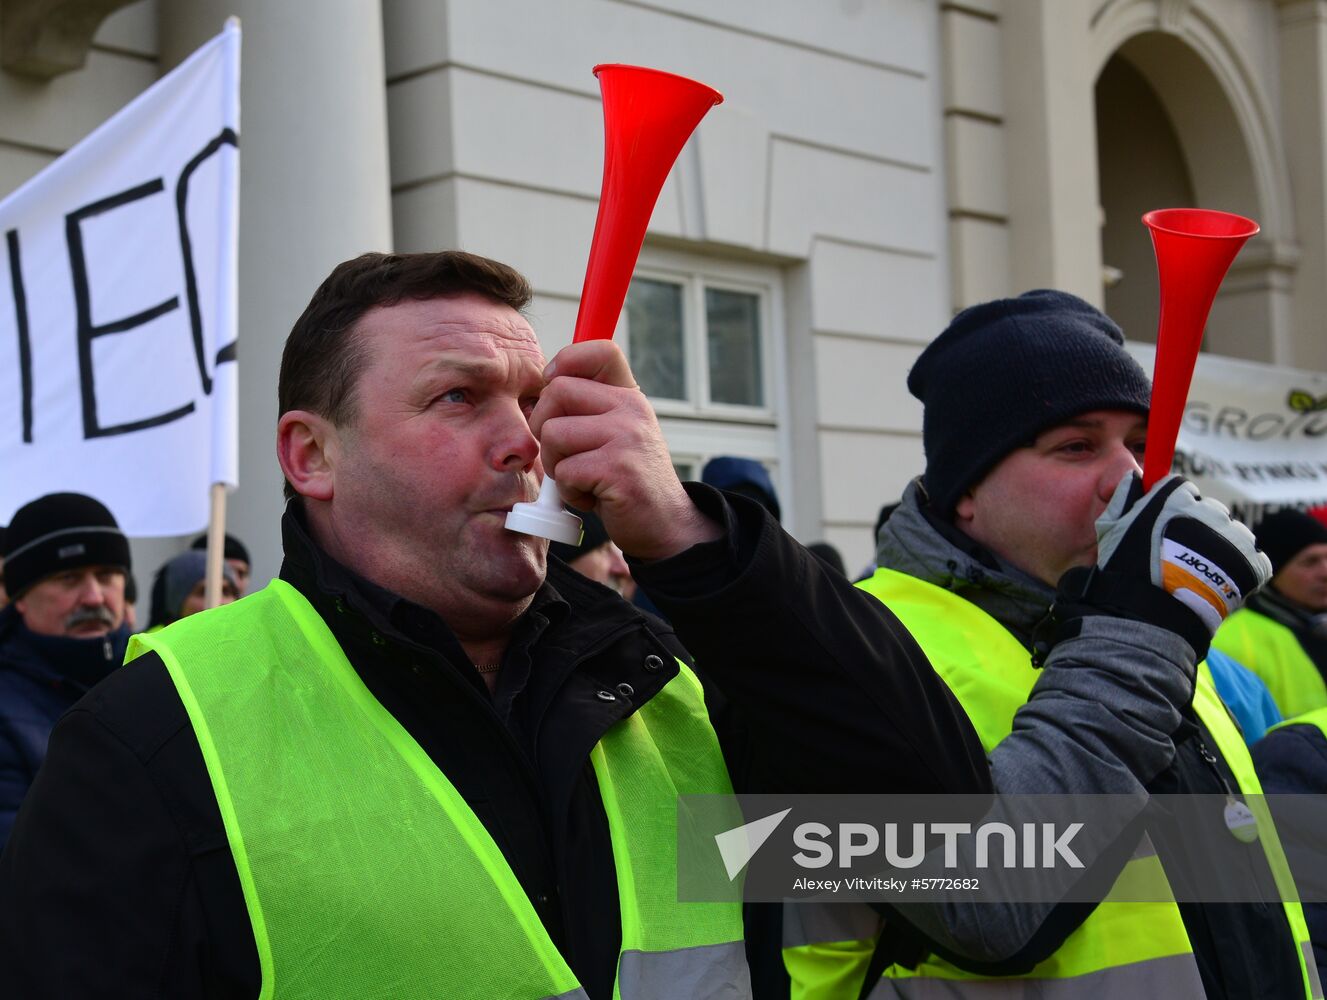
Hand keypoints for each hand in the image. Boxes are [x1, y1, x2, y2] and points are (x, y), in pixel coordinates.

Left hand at [531, 340, 720, 559]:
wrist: (665, 525)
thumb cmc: (628, 480)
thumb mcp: (616, 433)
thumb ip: (588, 409)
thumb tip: (540, 393)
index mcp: (629, 397)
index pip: (600, 350)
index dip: (566, 362)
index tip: (556, 388)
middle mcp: (631, 409)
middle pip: (557, 391)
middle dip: (544, 427)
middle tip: (563, 453)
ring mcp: (627, 437)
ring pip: (552, 434)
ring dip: (556, 465)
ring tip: (582, 479)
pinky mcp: (617, 470)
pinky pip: (564, 471)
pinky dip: (569, 492)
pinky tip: (592, 497)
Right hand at [1041, 474, 1270, 660]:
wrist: (1154, 615)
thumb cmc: (1128, 571)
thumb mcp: (1112, 529)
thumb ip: (1124, 497)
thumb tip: (1137, 477)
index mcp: (1176, 499)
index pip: (1183, 488)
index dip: (1172, 506)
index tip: (1163, 525)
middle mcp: (1210, 512)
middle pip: (1209, 510)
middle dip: (1197, 526)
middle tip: (1179, 554)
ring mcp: (1234, 537)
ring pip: (1231, 533)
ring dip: (1219, 546)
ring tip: (1198, 573)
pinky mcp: (1252, 563)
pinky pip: (1253, 557)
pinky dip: (1241, 568)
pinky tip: (1218, 581)